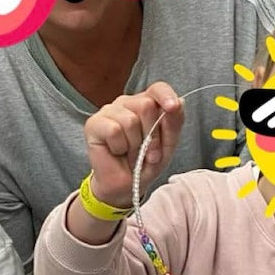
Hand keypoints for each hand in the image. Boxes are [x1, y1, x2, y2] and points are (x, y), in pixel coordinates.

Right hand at [84, 82, 183, 208]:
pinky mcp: (94, 123)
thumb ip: (174, 123)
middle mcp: (127, 103)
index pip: (157, 88)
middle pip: (146, 105)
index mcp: (146, 104)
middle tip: (148, 153)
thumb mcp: (168, 145)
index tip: (173, 107)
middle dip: (152, 135)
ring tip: (131, 154)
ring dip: (135, 145)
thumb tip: (180, 102)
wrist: (125, 186)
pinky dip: (119, 147)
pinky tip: (116, 152)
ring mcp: (109, 111)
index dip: (166, 96)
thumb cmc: (145, 163)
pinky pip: (114, 130)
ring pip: (130, 120)